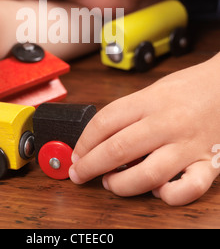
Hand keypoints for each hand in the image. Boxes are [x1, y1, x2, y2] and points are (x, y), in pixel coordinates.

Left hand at [69, 54, 219, 204]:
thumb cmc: (190, 87)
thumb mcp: (155, 89)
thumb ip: (131, 111)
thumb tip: (101, 136)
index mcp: (150, 101)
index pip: (105, 122)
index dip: (84, 142)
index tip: (77, 153)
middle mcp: (167, 123)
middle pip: (118, 149)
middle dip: (91, 166)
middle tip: (79, 173)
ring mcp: (188, 144)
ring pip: (147, 175)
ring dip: (121, 185)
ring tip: (111, 183)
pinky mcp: (208, 162)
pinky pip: (188, 189)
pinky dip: (169, 196)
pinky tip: (158, 191)